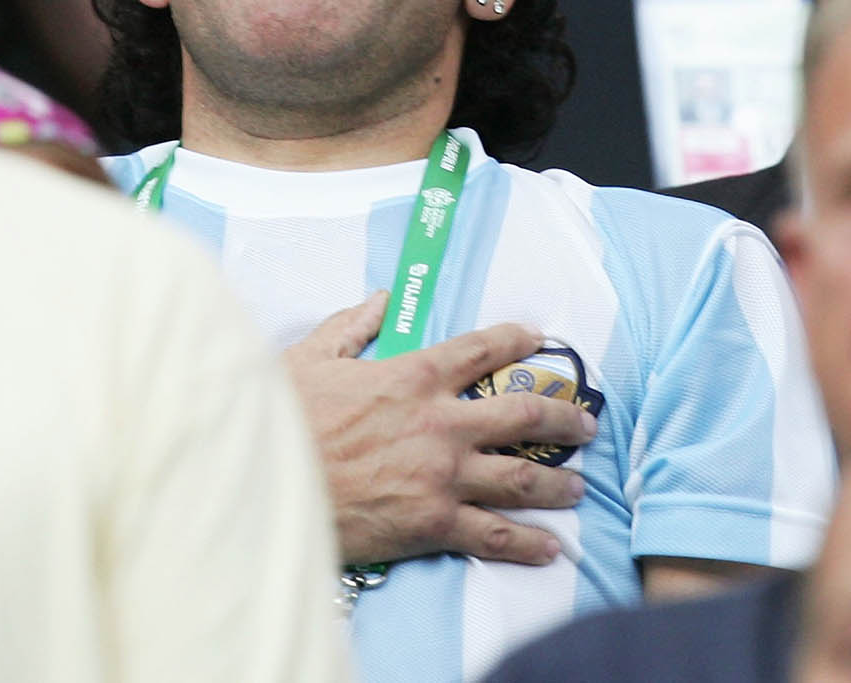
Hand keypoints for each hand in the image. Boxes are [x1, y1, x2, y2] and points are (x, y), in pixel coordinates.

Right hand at [282, 294, 598, 566]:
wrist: (264, 479)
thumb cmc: (284, 415)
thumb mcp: (311, 355)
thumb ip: (351, 325)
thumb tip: (380, 300)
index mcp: (413, 375)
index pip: (480, 350)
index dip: (516, 341)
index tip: (539, 339)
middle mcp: (441, 421)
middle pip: (524, 413)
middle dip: (563, 416)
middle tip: (585, 423)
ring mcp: (443, 474)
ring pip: (522, 475)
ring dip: (557, 482)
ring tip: (578, 488)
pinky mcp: (434, 521)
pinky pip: (494, 534)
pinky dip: (528, 544)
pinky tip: (550, 549)